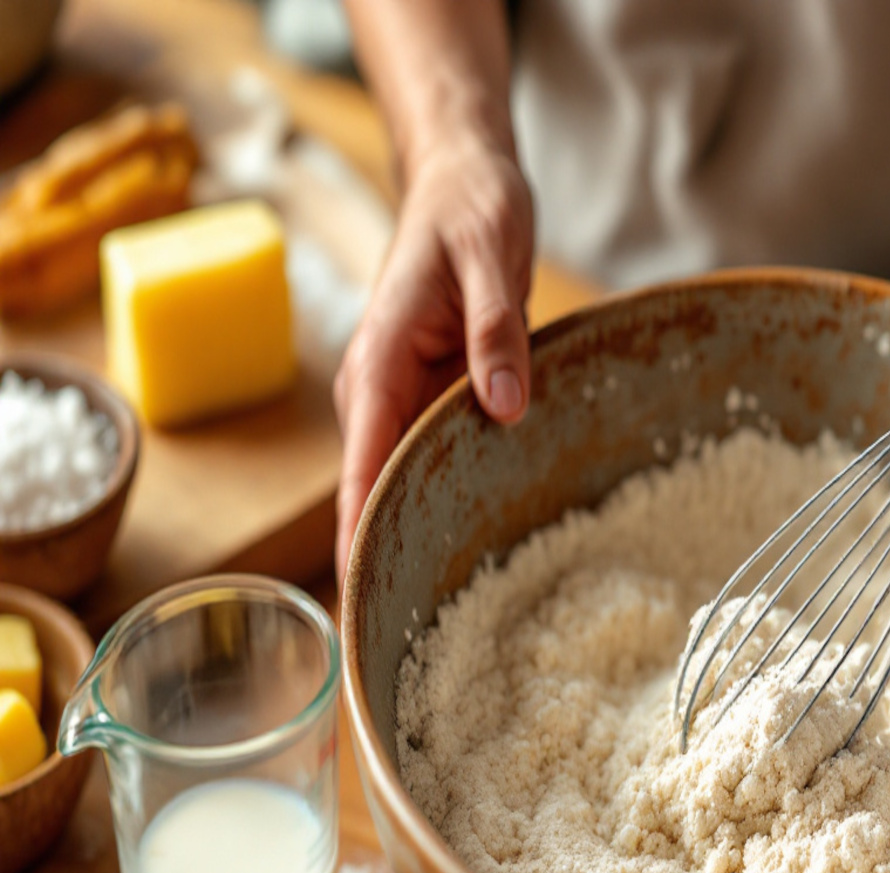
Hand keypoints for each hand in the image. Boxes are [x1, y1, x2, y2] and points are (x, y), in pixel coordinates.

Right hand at [333, 136, 533, 579]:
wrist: (460, 182)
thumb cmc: (469, 211)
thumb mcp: (491, 256)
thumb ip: (497, 331)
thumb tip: (503, 406)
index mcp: (379, 365)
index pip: (360, 470)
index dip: (357, 540)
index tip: (361, 606)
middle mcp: (376, 393)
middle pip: (370, 495)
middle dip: (380, 564)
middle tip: (404, 644)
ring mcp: (398, 401)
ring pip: (396, 485)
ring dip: (409, 542)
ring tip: (435, 617)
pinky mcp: (425, 400)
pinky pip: (425, 462)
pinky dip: (437, 503)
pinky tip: (466, 547)